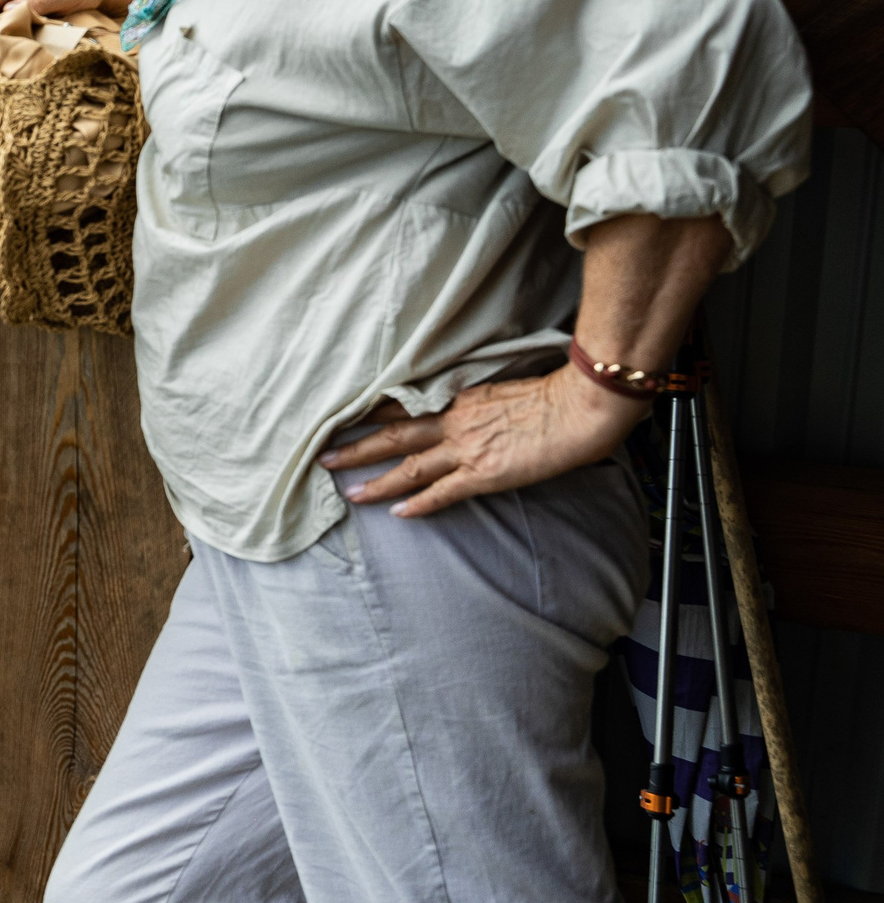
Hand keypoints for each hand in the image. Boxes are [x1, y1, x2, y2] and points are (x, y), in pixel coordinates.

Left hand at [321, 372, 646, 517]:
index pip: (401, 406)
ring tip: (349, 492)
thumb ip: (471, 401)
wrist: (580, 406)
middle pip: (392, 435)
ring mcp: (467, 448)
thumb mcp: (499, 389)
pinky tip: (400, 513)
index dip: (367, 414)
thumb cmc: (549, 395)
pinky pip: (443, 492)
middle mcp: (453, 421)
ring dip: (377, 480)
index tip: (338, 418)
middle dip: (355, 447)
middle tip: (322, 456)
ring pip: (409, 466)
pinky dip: (420, 503)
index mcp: (456, 398)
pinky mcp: (485, 473)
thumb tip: (457, 407)